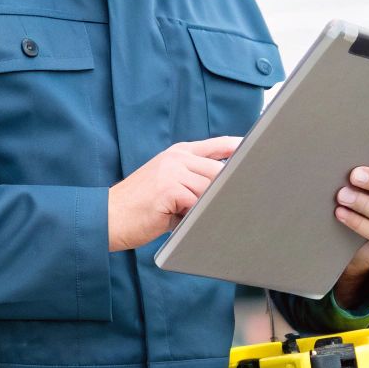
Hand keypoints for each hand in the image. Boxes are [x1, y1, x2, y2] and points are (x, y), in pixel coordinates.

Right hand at [107, 136, 241, 251]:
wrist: (108, 217)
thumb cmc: (138, 208)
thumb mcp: (167, 186)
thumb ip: (193, 182)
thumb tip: (224, 191)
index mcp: (178, 153)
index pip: (218, 145)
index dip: (240, 149)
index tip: (260, 153)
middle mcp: (177, 157)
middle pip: (220, 171)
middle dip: (227, 191)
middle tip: (235, 206)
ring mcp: (172, 170)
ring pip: (210, 189)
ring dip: (207, 208)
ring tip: (192, 218)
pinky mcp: (169, 188)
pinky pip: (197, 203)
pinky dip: (195, 216)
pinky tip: (181, 222)